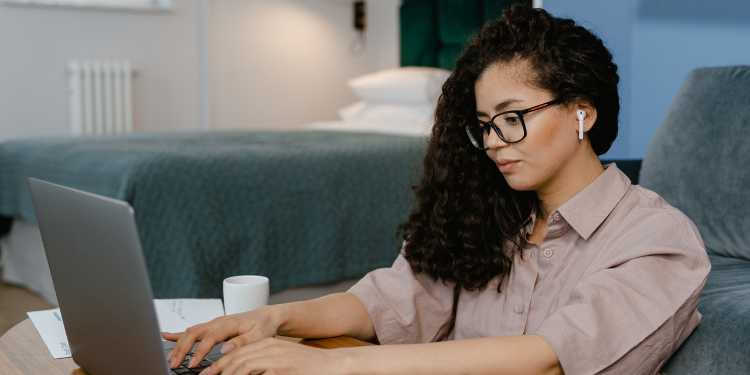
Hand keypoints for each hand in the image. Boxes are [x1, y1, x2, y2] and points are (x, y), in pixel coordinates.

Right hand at [162, 306, 283, 368]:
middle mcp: (217, 322)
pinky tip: (165, 336)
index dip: (199, 351)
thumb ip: (241, 342)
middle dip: (182, 349)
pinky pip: (192, 330)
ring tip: (170, 359)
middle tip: (174, 364)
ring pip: (190, 332)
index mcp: (227, 324)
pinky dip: (177, 333)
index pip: (209, 338)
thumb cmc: (263, 326)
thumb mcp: (258, 335)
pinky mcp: (211, 327)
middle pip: (193, 333)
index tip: (192, 364)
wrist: (266, 316)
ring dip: (178, 345)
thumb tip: (224, 348)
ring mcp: (212, 323)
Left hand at [197, 337, 349, 374]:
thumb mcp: (282, 360)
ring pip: (244, 367)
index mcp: (268, 345)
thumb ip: (263, 365)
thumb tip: (245, 371)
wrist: (331, 364)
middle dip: (219, 370)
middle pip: (237, 359)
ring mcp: (276, 358)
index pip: (238, 352)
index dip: (220, 364)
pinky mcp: (283, 368)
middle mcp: (270, 349)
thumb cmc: (307, 366)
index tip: (207, 373)